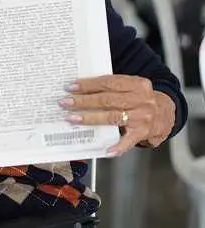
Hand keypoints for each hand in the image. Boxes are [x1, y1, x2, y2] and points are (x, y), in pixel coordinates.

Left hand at [59, 75, 175, 155]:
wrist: (167, 113)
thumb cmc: (142, 98)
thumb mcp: (132, 87)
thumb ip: (112, 87)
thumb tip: (81, 89)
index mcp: (137, 84)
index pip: (108, 82)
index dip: (88, 85)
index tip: (71, 86)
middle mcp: (142, 100)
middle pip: (107, 100)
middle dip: (84, 101)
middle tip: (65, 102)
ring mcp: (144, 117)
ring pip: (113, 117)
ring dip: (90, 118)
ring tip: (73, 118)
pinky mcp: (144, 133)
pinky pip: (128, 140)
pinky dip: (117, 146)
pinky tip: (105, 149)